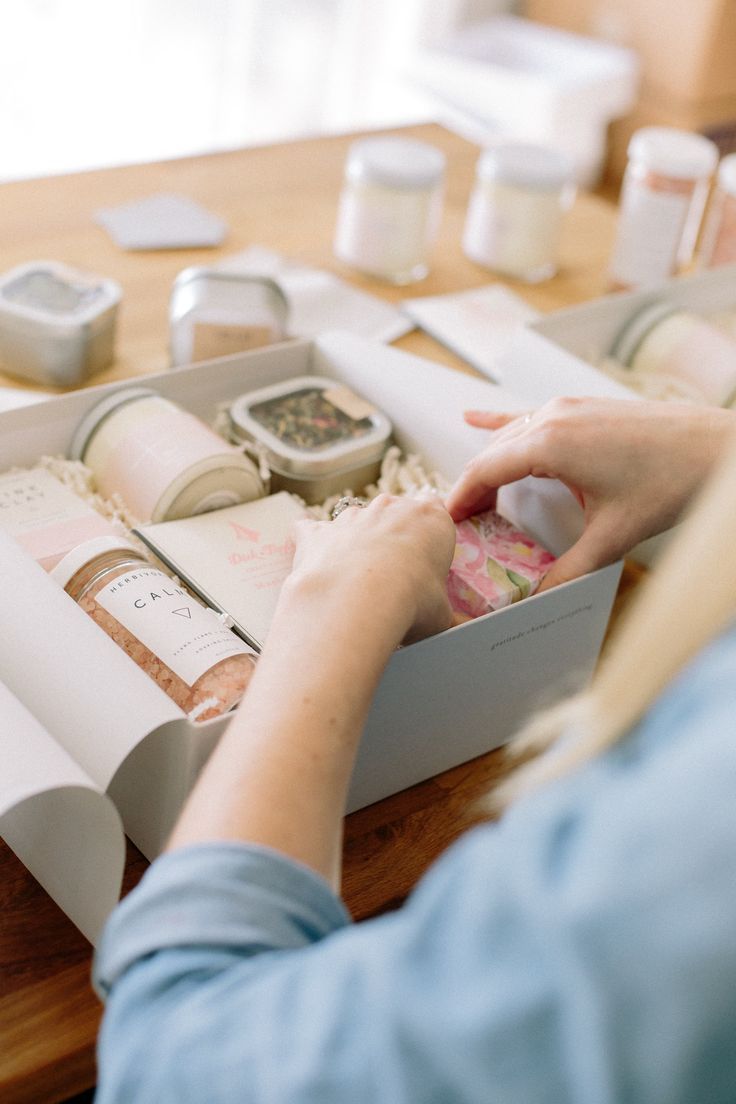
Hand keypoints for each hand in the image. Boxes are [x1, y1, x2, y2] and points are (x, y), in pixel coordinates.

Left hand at [286, 493, 455, 645]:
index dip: (429, 536)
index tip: (427, 559)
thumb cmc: (411, 601)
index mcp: (431, 519)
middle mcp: (390, 507)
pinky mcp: (317, 532)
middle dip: (393, 539)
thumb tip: (451, 629)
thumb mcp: (441, 614)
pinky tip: (316, 567)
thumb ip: (443, 613)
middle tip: (395, 578)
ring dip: (356, 544)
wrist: (359, 600)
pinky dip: (314, 546)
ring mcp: (352, 517)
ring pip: (355, 522)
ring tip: (357, 584)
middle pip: (394, 514)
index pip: (436, 511)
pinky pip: (312, 531)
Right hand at [446, 396, 735, 590]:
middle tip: (459, 524)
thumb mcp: (613, 535)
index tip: (446, 524)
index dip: (460, 499)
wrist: (716, 447)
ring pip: (509, 436)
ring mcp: (567, 408)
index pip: (484, 469)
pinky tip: (474, 418)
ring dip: (489, 464)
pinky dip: (499, 422)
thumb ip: (568, 569)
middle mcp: (551, 417)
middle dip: (471, 488)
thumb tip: (537, 597)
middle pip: (491, 453)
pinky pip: (527, 416)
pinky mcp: (582, 408)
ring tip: (476, 498)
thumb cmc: (670, 482)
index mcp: (549, 443)